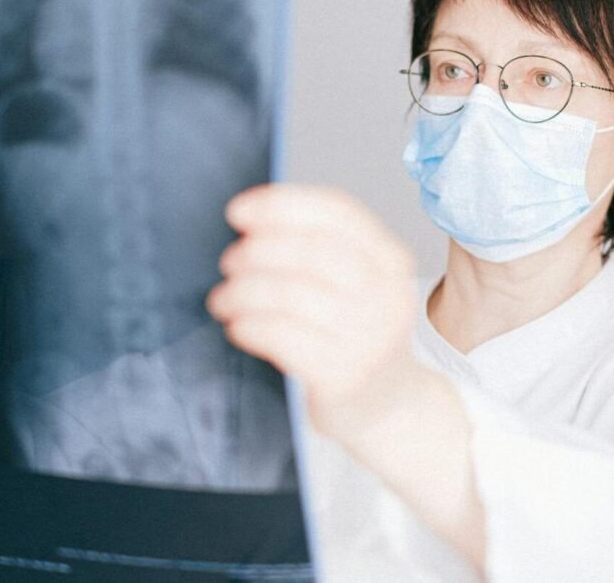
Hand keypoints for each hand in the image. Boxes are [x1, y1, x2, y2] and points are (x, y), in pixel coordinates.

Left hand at [206, 183, 419, 435]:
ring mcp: (370, 338)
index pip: (337, 212)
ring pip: (291, 295)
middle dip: (257, 251)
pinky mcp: (345, 376)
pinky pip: (283, 338)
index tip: (237, 211)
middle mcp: (387, 294)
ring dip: (243, 292)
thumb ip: (316, 248)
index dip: (281, 206)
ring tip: (223, 299)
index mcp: (390, 259)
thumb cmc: (353, 333)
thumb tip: (251, 223)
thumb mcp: (354, 284)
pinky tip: (237, 327)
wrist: (386, 408)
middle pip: (311, 251)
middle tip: (229, 262)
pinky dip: (251, 326)